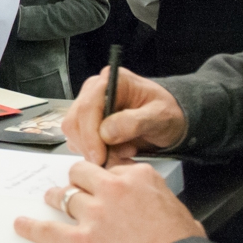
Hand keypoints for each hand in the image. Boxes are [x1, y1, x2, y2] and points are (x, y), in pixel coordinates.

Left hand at [14, 160, 205, 242]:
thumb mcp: (179, 211)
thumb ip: (157, 198)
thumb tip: (153, 205)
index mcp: (139, 177)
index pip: (111, 168)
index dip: (106, 179)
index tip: (104, 186)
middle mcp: (113, 189)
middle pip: (81, 174)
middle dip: (78, 180)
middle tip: (76, 188)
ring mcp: (95, 214)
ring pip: (63, 196)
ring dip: (56, 198)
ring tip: (51, 199)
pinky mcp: (81, 240)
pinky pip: (48, 231)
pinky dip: (32, 228)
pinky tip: (22, 225)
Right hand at [64, 67, 186, 165]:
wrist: (168, 121)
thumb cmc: (167, 113)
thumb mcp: (160, 116)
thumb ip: (134, 122)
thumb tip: (105, 132)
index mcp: (111, 80)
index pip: (88, 106)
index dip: (90, 133)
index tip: (99, 156)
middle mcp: (94, 90)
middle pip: (75, 120)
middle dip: (90, 145)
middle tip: (110, 161)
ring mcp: (89, 106)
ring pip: (73, 132)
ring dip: (92, 150)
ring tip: (121, 154)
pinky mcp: (87, 123)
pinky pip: (78, 141)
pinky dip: (93, 153)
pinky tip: (115, 153)